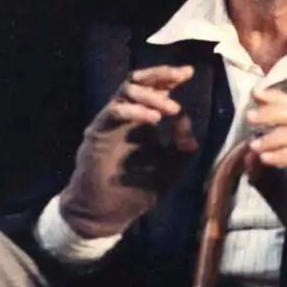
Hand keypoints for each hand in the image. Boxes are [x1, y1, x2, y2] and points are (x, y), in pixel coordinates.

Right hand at [60, 65, 199, 237]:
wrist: (108, 214)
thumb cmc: (138, 190)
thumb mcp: (171, 168)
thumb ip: (182, 145)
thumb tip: (187, 118)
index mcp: (142, 120)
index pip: (155, 90)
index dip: (170, 78)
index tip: (189, 72)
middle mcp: (125, 116)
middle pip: (138, 81)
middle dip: (160, 74)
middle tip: (180, 76)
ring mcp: (110, 122)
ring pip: (126, 91)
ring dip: (151, 95)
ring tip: (171, 108)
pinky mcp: (97, 132)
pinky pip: (114, 111)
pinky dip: (135, 110)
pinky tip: (153, 119)